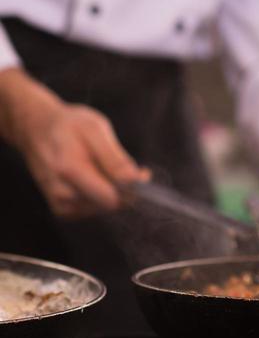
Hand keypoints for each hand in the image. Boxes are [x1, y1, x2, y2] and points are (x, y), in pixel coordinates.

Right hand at [0, 68, 149, 218]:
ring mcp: (61, 205)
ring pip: (105, 208)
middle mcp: (62, 193)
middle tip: (123, 165)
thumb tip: (134, 180)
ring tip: (103, 166)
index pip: (112, 198)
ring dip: (113, 191)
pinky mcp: (63, 210)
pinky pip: (95, 210)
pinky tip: (96, 177)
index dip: (132, 188)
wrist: (38, 131)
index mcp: (70, 170)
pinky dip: (102, 195)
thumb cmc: (69, 126)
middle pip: (110, 205)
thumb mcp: (95, 128)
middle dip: (125, 188)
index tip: (142, 173)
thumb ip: (114, 157)